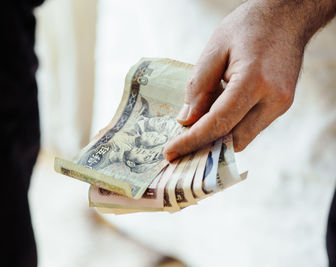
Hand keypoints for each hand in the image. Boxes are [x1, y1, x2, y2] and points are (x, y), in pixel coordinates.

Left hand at [164, 0, 319, 160]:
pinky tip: (212, 120)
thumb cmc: (249, 26)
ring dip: (217, 139)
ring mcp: (281, 104)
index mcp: (254, 81)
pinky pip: (251, 127)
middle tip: (177, 151)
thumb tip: (186, 120)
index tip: (170, 153)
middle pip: (233, 139)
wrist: (288, 15)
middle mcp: (273, 99)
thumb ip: (198, 86)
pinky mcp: (282, 105)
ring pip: (243, 138)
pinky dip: (230, 128)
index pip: (218, 123)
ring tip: (191, 134)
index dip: (191, 141)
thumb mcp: (215, 48)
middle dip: (203, 148)